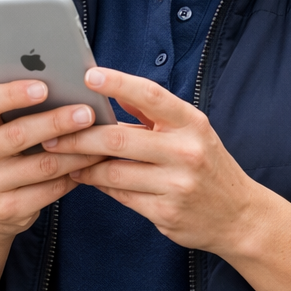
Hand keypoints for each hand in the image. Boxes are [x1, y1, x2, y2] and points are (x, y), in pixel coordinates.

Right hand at [0, 80, 104, 240]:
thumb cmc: (3, 150)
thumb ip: (19, 106)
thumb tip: (66, 86)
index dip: (13, 94)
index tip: (44, 87)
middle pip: (18, 134)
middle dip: (57, 122)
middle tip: (87, 112)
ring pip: (42, 164)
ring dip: (76, 151)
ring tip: (100, 139)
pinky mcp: (7, 209)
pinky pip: (50, 190)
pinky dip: (75, 175)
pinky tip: (91, 164)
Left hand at [46, 68, 261, 253]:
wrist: (239, 216)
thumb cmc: (208, 164)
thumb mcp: (192, 130)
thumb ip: (154, 112)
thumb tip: (115, 90)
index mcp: (191, 123)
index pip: (151, 95)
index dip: (119, 83)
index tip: (89, 75)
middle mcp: (186, 152)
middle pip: (119, 139)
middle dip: (80, 136)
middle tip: (51, 133)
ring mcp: (176, 185)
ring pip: (114, 172)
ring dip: (83, 164)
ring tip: (61, 156)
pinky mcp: (166, 213)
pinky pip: (121, 196)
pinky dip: (99, 185)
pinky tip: (85, 177)